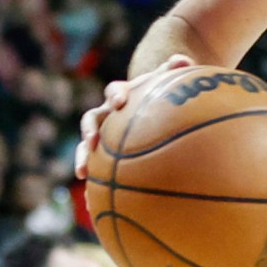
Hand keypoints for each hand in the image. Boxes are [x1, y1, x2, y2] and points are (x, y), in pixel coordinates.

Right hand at [74, 55, 196, 181]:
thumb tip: (183, 59)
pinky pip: (97, 172)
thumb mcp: (167, 81)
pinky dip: (94, 187)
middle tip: (91, 142)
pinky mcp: (104, 156)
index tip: (120, 102)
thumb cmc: (159, 94)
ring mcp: (102, 137)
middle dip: (89, 131)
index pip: (115, 92)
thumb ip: (174, 70)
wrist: (147, 107)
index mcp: (121, 95)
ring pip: (86, 148)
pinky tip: (95, 206)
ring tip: (83, 174)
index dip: (116, 95)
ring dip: (83, 159)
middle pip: (91, 121)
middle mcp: (107, 116)